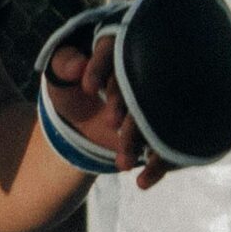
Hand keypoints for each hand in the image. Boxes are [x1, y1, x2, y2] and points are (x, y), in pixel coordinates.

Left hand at [43, 35, 169, 188]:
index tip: (88, 87)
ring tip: (122, 162)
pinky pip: (170, 146)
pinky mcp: (165, 129)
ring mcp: (158, 104)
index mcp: (121, 50)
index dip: (103, 68)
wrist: (82, 127)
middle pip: (142, 85)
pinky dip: (159, 165)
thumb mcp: (59, 78)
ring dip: (143, 139)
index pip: (115, 50)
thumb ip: (62, 66)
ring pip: (158, 118)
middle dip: (129, 106)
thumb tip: (77, 66)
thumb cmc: (71, 93)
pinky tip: (143, 181)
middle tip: (111, 122)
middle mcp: (146, 73)